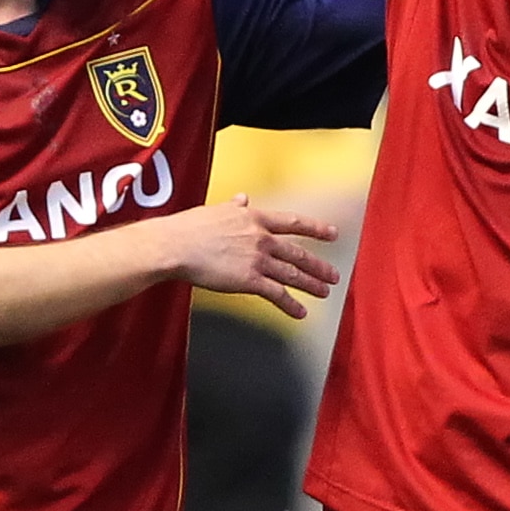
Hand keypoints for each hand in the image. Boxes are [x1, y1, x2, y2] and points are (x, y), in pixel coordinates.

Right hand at [160, 196, 340, 319]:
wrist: (175, 245)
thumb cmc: (189, 228)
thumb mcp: (216, 210)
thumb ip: (234, 207)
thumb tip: (243, 198)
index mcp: (255, 218)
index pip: (293, 222)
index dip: (316, 229)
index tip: (332, 234)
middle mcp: (261, 238)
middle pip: (298, 253)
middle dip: (318, 266)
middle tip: (334, 275)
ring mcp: (257, 259)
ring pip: (292, 274)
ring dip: (311, 285)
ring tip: (324, 293)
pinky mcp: (249, 280)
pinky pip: (277, 294)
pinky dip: (291, 305)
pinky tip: (301, 312)